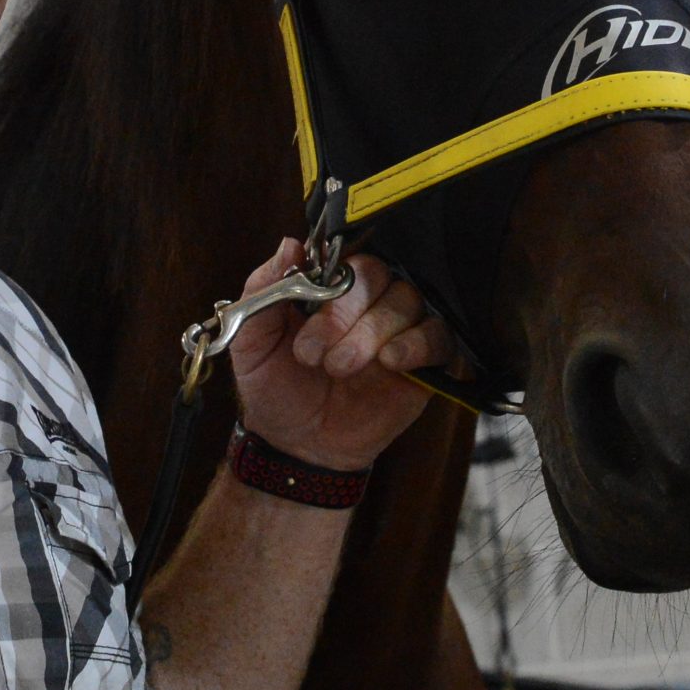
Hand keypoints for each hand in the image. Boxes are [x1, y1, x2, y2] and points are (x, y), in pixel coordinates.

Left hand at [224, 240, 459, 472]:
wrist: (297, 445)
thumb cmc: (275, 387)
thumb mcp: (251, 338)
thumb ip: (263, 288)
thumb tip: (290, 244)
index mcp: (328, 286)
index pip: (343, 255)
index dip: (329, 278)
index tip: (304, 308)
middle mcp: (367, 300)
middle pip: (378, 274)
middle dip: (344, 313)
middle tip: (313, 354)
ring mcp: (398, 329)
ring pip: (407, 301)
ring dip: (372, 332)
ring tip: (339, 368)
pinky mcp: (423, 361)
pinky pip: (438, 335)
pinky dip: (416, 343)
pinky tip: (389, 361)